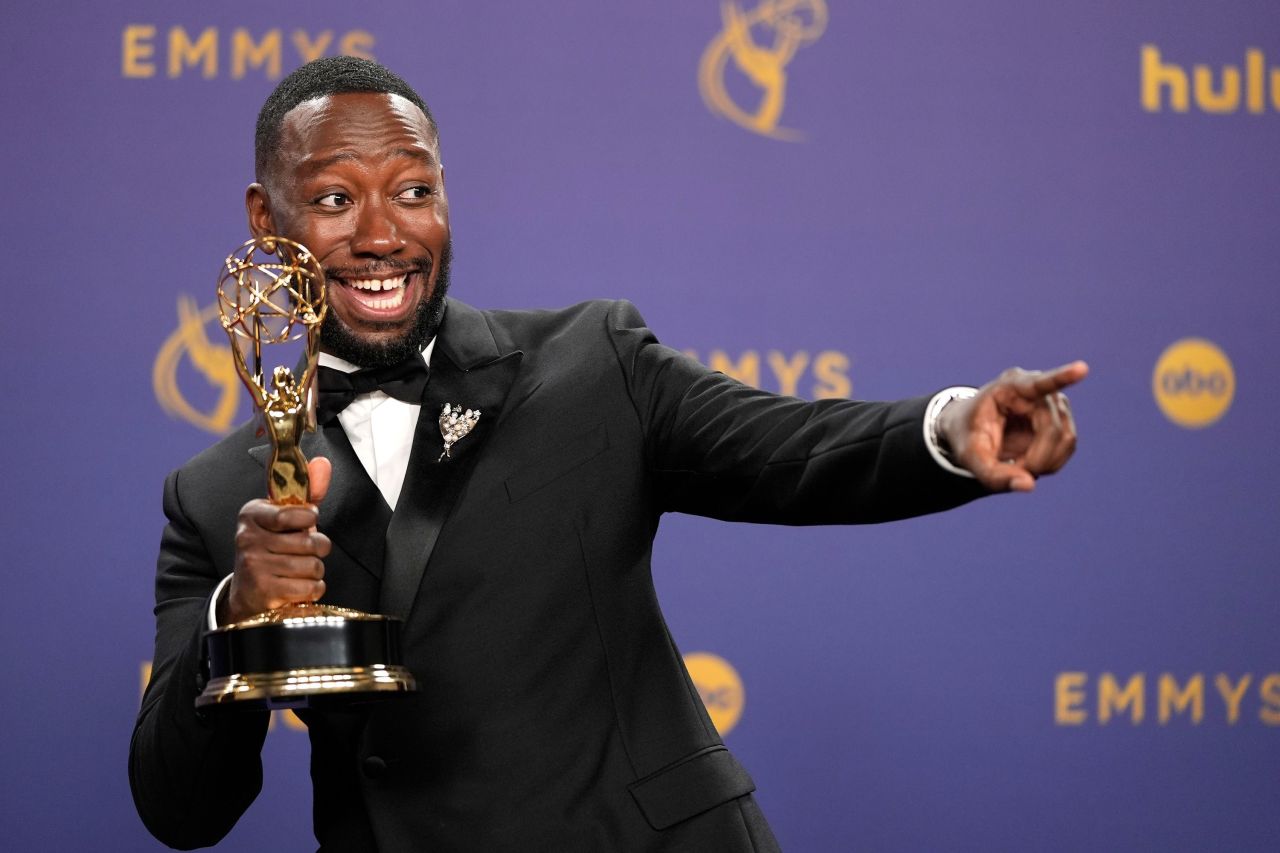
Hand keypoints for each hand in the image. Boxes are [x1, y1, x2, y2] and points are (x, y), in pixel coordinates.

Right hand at [222, 457, 332, 623]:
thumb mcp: (284, 518)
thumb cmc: (272, 548)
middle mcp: (247, 539)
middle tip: (304, 552)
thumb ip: (307, 492)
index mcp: (252, 514)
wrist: (247, 592)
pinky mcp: (264, 592)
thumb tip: (323, 463)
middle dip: (317, 549)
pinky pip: (310, 588)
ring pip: (314, 566)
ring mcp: (254, 566)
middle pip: (311, 543)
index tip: (307, 522)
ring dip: (315, 571)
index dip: (310, 520)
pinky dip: (313, 589)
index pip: (293, 513)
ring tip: (299, 570)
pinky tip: (298, 586)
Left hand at [938, 362, 1087, 492]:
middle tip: (1013, 472)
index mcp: (1009, 387)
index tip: (1082, 369)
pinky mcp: (1061, 418)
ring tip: (1016, 464)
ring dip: (1044, 462)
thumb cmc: (967, 436)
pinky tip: (1029, 461)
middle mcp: (1036, 389)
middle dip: (1036, 459)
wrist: (970, 429)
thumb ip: (993, 475)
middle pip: (1052, 429)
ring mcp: (1053, 402)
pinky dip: (1049, 462)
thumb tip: (1029, 486)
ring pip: (1066, 439)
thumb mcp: (970, 458)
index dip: (1062, 377)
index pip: (1038, 383)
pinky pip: (1068, 446)